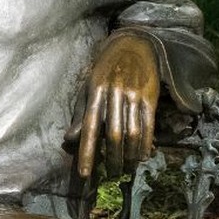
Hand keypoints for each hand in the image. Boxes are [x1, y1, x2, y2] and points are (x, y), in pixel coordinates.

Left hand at [74, 34, 159, 180]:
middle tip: (110, 174)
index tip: (84, 174)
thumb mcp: (88, 88)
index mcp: (95, 92)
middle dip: (111, 159)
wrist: (134, 45)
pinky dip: (146, 144)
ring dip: (129, 155)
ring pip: (133, 132)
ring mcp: (133, 95)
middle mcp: (114, 93)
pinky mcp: (150, 97)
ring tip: (125, 168)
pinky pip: (148, 125)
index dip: (87, 151)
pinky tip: (141, 156)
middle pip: (114, 134)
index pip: (89, 127)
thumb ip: (81, 114)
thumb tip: (69, 139)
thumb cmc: (106, 70)